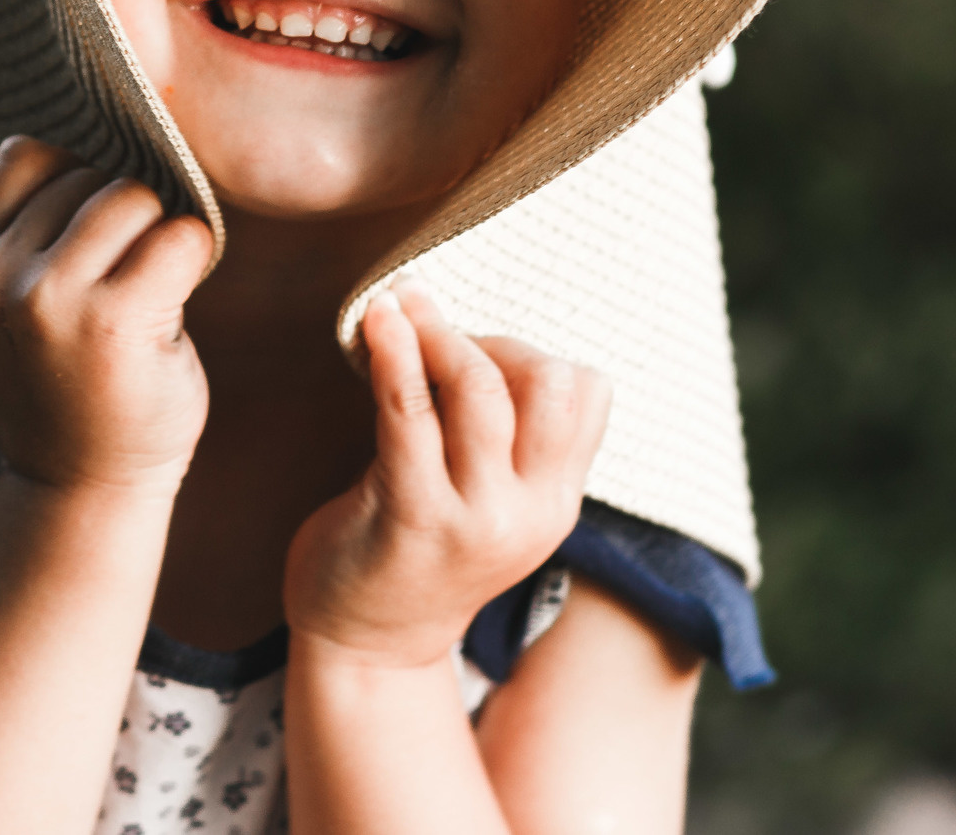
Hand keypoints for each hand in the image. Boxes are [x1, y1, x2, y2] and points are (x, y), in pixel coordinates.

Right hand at [0, 136, 216, 496]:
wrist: (83, 484)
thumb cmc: (67, 379)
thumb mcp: (13, 303)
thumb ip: (30, 229)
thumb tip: (110, 125)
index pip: (25, 155)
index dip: (77, 176)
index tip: (94, 228)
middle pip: (91, 174)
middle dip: (124, 216)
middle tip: (123, 282)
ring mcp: (50, 299)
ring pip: (134, 197)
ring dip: (159, 236)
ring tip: (146, 293)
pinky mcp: (114, 320)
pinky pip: (180, 237)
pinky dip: (193, 259)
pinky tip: (172, 310)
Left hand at [283, 285, 610, 668]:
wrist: (367, 647)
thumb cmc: (418, 548)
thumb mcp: (489, 501)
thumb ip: (506, 438)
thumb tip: (473, 331)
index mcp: (557, 503)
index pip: (588, 393)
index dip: (532, 353)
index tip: (473, 355)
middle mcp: (531, 513)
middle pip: (547, 383)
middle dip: (492, 339)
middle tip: (433, 338)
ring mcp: (476, 519)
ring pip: (480, 389)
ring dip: (436, 332)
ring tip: (394, 308)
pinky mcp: (412, 516)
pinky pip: (409, 411)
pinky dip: (395, 353)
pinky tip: (377, 320)